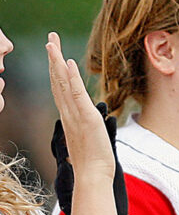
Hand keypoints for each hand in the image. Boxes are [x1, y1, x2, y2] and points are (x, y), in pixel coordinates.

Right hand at [47, 32, 126, 214]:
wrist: (93, 177)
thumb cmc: (93, 162)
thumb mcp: (88, 138)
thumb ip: (85, 127)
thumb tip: (87, 123)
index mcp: (69, 117)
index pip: (60, 88)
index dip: (56, 69)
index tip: (54, 53)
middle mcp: (68, 113)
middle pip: (57, 80)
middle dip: (53, 58)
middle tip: (50, 37)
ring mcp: (76, 115)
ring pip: (63, 84)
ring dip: (57, 62)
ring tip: (52, 43)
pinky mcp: (86, 118)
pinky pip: (77, 95)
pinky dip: (71, 79)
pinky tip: (68, 63)